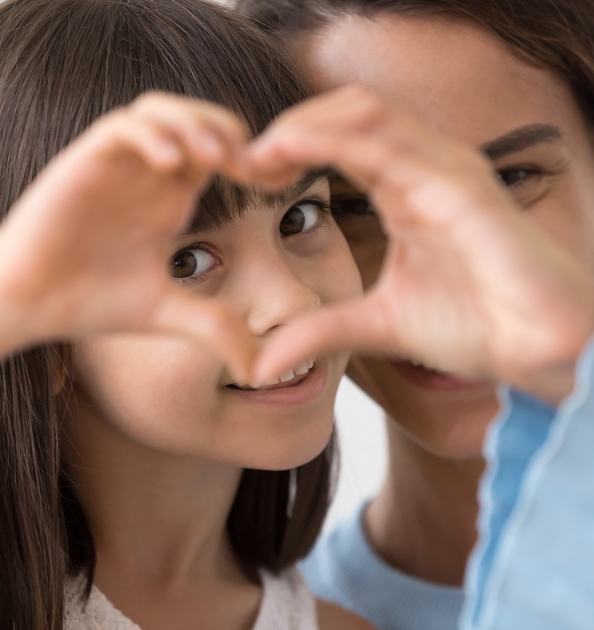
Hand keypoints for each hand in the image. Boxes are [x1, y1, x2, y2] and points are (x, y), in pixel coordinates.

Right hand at [0, 93, 256, 381]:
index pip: (222, 154)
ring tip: (215, 157)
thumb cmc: (90, 302)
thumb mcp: (168, 314)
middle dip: (231, 132)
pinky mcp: (84, 161)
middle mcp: (147, 174)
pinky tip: (169, 166)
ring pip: (161, 109)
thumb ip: (215, 327)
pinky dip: (150, 135)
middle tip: (251, 167)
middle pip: (200, 118)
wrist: (28, 302)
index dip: (256, 160)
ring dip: (193, 123)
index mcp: (171, 199)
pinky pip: (123, 127)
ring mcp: (116, 164)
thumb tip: (262, 369)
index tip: (280, 183)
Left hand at [246, 86, 593, 403]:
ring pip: (366, 113)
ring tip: (259, 155)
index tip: (245, 175)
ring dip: (304, 124)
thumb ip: (320, 332)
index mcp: (405, 188)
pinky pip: (392, 148)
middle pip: (347, 111)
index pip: (340, 138)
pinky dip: (335, 141)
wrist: (540, 350)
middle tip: (243, 161)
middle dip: (289, 126)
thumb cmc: (474, 325)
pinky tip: (293, 152)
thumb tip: (258, 365)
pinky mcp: (462, 190)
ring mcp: (446, 171)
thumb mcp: (376, 325)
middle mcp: (425, 168)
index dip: (289, 147)